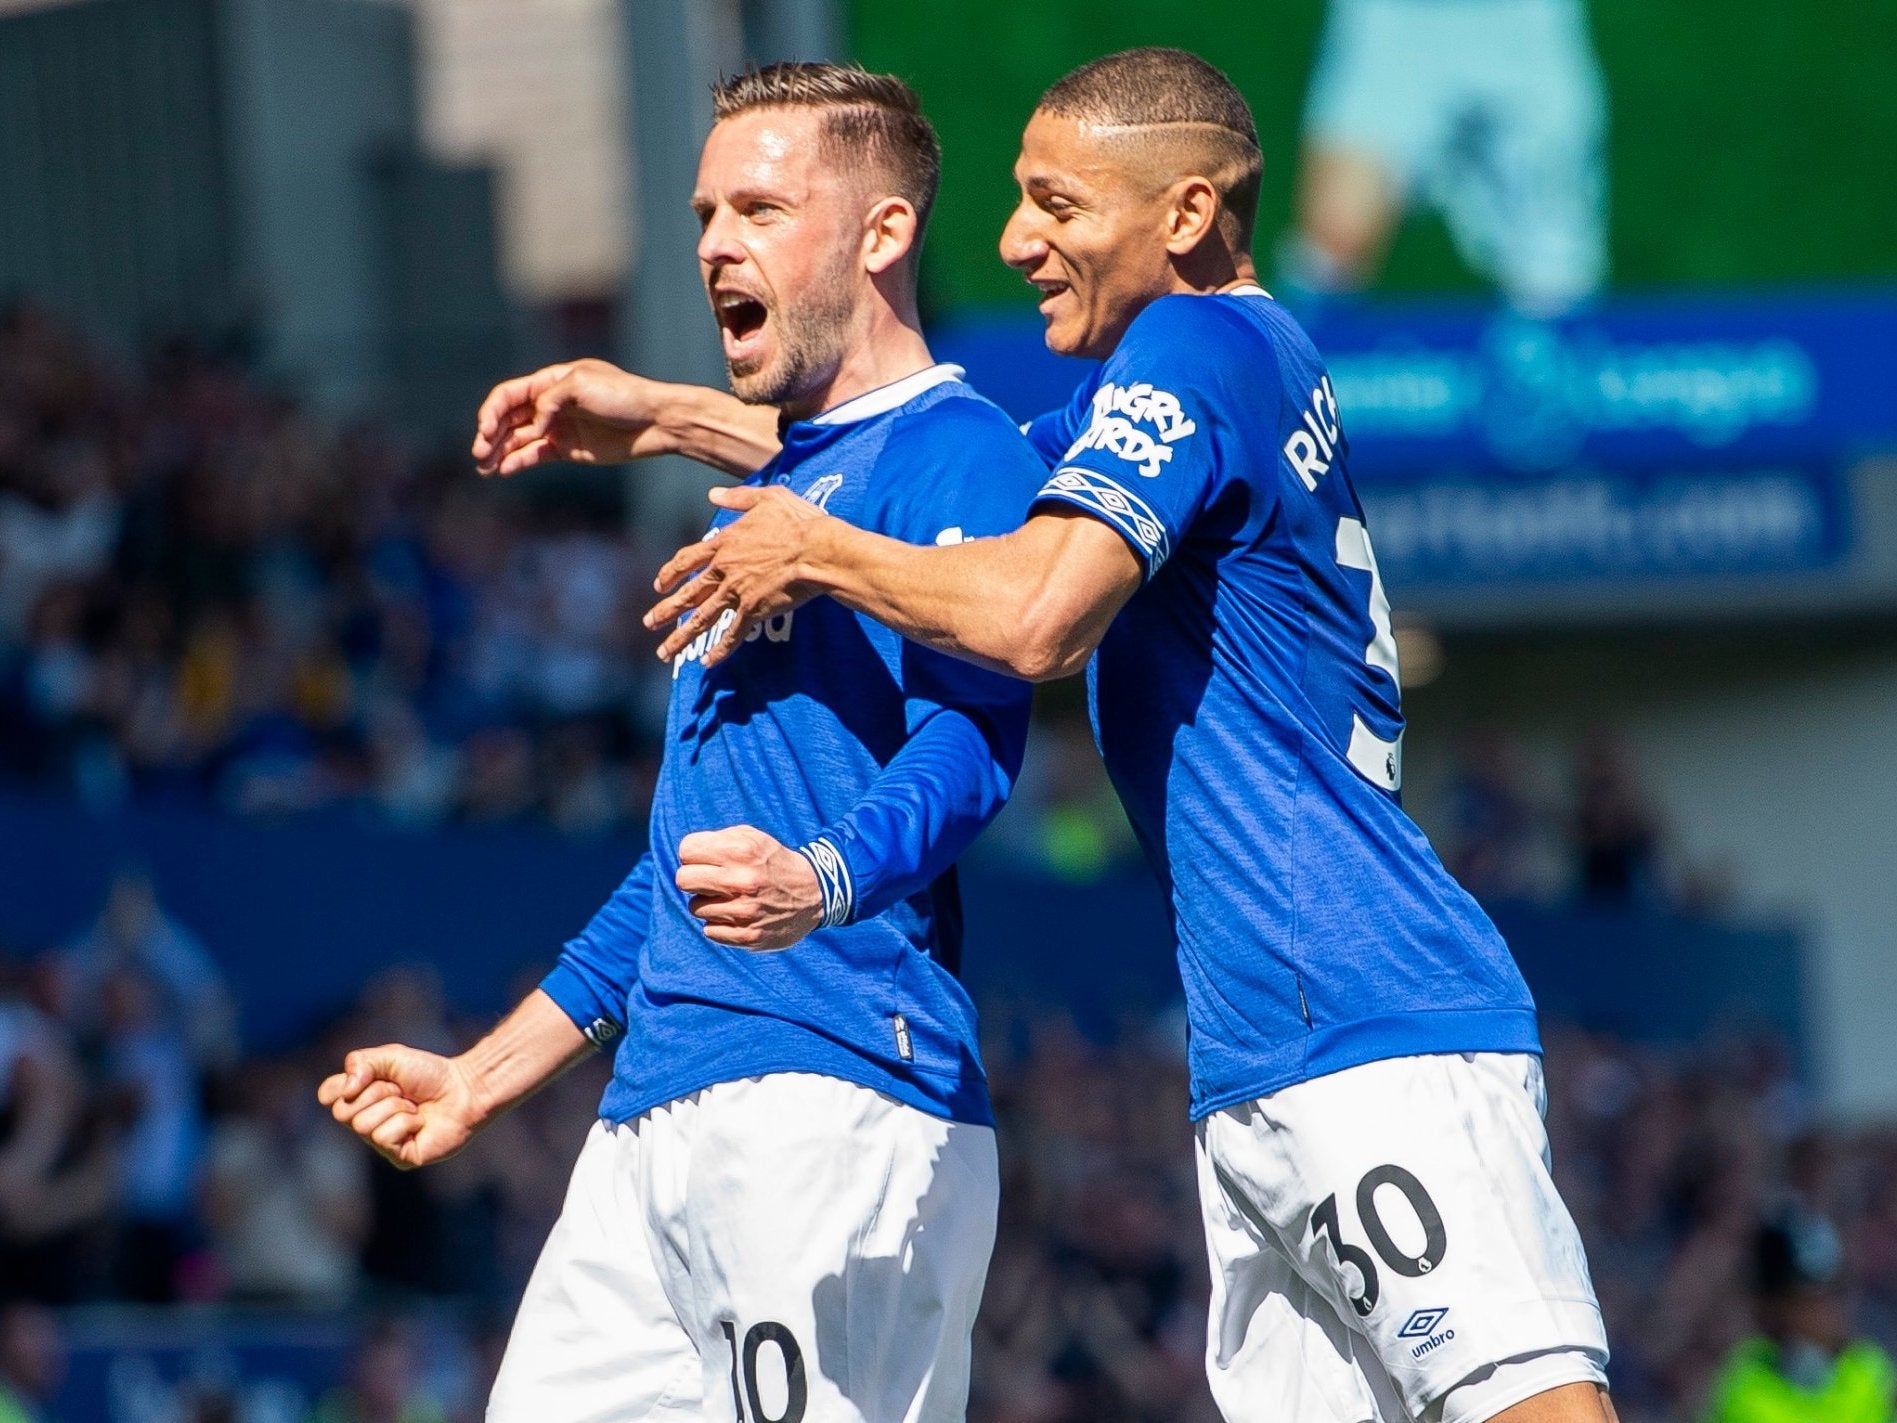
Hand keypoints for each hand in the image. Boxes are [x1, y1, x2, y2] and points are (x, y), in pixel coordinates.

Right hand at [316, 1044, 484, 1169]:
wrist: (464, 1088)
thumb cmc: (429, 1074)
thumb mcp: (390, 1057)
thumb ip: (360, 1063)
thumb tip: (345, 1091)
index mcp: (359, 1099)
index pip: (326, 1095)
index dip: (344, 1085)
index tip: (370, 1077)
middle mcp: (365, 1123)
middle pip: (342, 1112)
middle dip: (377, 1093)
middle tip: (401, 1091)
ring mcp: (382, 1143)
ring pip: (364, 1125)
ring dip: (395, 1108)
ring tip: (414, 1107)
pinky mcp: (400, 1158)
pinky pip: (384, 1138)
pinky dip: (406, 1123)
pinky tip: (421, 1123)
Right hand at [471, 359, 672, 475]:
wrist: (655, 422)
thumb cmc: (622, 396)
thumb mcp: (581, 384)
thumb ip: (549, 400)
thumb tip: (532, 425)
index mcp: (550, 381)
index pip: (509, 395)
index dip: (492, 411)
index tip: (486, 431)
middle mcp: (550, 404)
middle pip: (509, 419)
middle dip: (490, 435)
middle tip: (479, 453)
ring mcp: (558, 428)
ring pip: (519, 439)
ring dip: (499, 451)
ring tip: (484, 467)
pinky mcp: (568, 449)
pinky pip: (536, 455)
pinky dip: (519, 462)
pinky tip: (504, 469)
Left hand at [646, 485, 828, 666]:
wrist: (817, 550)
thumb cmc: (798, 522)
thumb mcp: (767, 498)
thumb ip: (737, 498)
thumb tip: (713, 494)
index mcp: (726, 543)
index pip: (688, 559)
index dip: (672, 573)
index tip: (659, 585)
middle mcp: (725, 569)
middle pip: (688, 594)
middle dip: (666, 611)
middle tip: (649, 623)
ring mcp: (737, 592)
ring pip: (702, 618)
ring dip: (681, 637)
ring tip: (663, 652)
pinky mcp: (754, 610)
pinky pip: (732, 634)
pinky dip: (720, 650)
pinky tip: (708, 664)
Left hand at [675, 825, 824, 949]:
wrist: (815, 893)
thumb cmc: (773, 862)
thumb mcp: (752, 837)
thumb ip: (716, 840)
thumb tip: (685, 855)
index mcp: (742, 850)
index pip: (686, 851)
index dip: (694, 855)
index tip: (707, 860)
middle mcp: (742, 880)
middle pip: (683, 880)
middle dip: (694, 879)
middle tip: (710, 881)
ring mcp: (745, 911)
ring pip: (695, 908)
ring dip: (709, 903)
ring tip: (731, 898)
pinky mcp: (748, 936)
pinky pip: (709, 930)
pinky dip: (719, 924)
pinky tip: (738, 916)